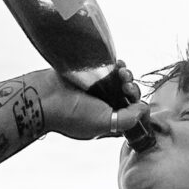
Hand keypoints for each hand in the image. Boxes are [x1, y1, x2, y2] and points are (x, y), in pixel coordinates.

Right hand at [34, 66, 152, 143]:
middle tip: (126, 87)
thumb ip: (128, 119)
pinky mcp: (91, 76)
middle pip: (130, 99)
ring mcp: (98, 92)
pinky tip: (119, 65)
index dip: (140, 110)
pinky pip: (111, 70)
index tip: (137, 104)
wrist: (44, 97)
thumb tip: (144, 108)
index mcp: (108, 123)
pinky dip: (118, 67)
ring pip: (122, 83)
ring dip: (127, 77)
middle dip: (133, 91)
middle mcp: (104, 108)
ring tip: (122, 73)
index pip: (133, 118)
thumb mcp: (104, 123)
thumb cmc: (70, 115)